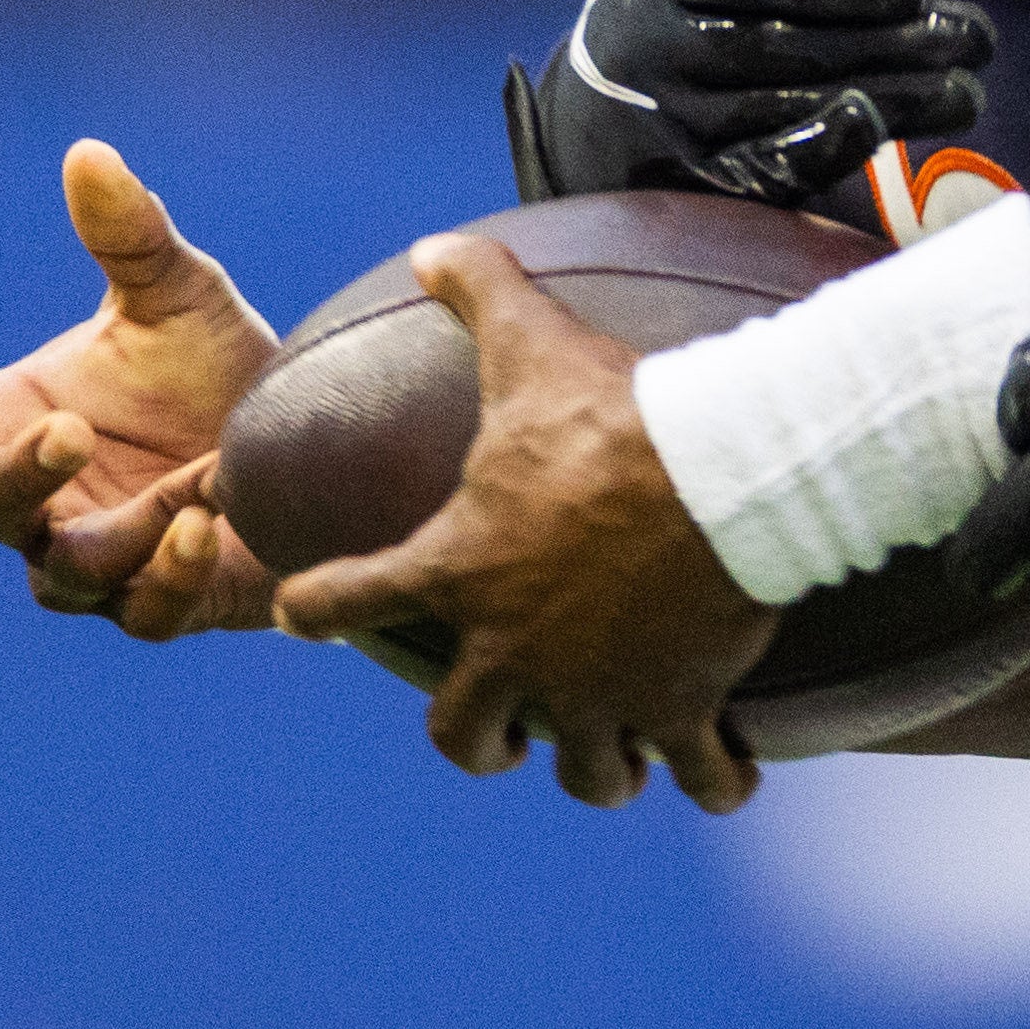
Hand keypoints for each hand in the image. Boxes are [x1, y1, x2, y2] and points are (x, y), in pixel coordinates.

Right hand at [0, 140, 289, 632]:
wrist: (307, 445)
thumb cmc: (217, 368)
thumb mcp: (178, 294)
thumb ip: (129, 236)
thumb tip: (88, 150)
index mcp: (10, 418)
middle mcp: (39, 501)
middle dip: (19, 473)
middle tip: (70, 429)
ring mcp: (92, 565)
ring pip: (69, 569)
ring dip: (133, 523)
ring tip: (202, 477)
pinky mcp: (158, 607)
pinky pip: (144, 612)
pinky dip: (173, 572)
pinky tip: (209, 527)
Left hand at [269, 233, 776, 810]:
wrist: (722, 468)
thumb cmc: (615, 410)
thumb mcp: (532, 343)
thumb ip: (477, 292)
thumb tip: (432, 245)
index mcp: (459, 568)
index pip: (346, 598)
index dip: (316, 608)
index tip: (302, 618)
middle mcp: (514, 649)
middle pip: (461, 734)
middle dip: (479, 742)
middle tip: (500, 732)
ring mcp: (596, 689)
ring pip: (582, 773)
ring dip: (597, 771)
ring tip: (615, 764)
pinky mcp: (678, 706)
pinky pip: (699, 777)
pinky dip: (716, 784)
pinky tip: (727, 779)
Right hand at [506, 0, 995, 207]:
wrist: (593, 93)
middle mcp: (667, 48)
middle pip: (790, 48)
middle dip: (892, 44)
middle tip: (977, 39)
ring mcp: (680, 118)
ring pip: (790, 110)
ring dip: (890, 102)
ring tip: (967, 91)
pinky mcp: (700, 172)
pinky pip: (764, 169)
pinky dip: (821, 152)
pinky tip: (878, 130)